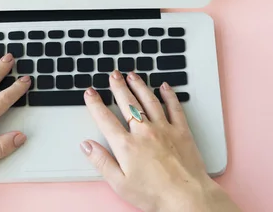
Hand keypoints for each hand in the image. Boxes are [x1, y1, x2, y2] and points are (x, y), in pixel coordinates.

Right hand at [81, 71, 239, 211]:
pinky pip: (174, 107)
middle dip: (118, 87)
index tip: (90, 93)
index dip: (95, 104)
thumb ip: (101, 162)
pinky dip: (169, 95)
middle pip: (127, 103)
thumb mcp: (120, 183)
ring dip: (139, 85)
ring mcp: (164, 129)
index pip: (105, 119)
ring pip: (148, 100)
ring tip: (132, 75)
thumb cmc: (154, 194)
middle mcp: (144, 132)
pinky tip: (164, 86)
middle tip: (113, 75)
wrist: (187, 198)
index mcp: (126, 145)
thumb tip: (86, 145)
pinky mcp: (181, 131)